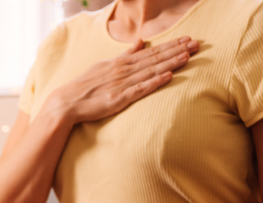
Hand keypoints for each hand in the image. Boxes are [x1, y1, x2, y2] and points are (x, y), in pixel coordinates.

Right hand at [46, 36, 198, 124]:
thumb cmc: (84, 86)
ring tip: (188, 55)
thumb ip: (123, 55)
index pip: (150, 52)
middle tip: (197, 43)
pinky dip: (154, 82)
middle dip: (176, 50)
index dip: (170, 45)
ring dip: (170, 62)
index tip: (187, 38)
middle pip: (154, 58)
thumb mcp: (103, 65)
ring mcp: (121, 84)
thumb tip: (139, 42)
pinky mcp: (118, 99)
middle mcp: (123, 70)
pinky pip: (140, 89)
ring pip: (150, 71)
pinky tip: (167, 76)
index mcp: (120, 62)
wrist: (65, 102)